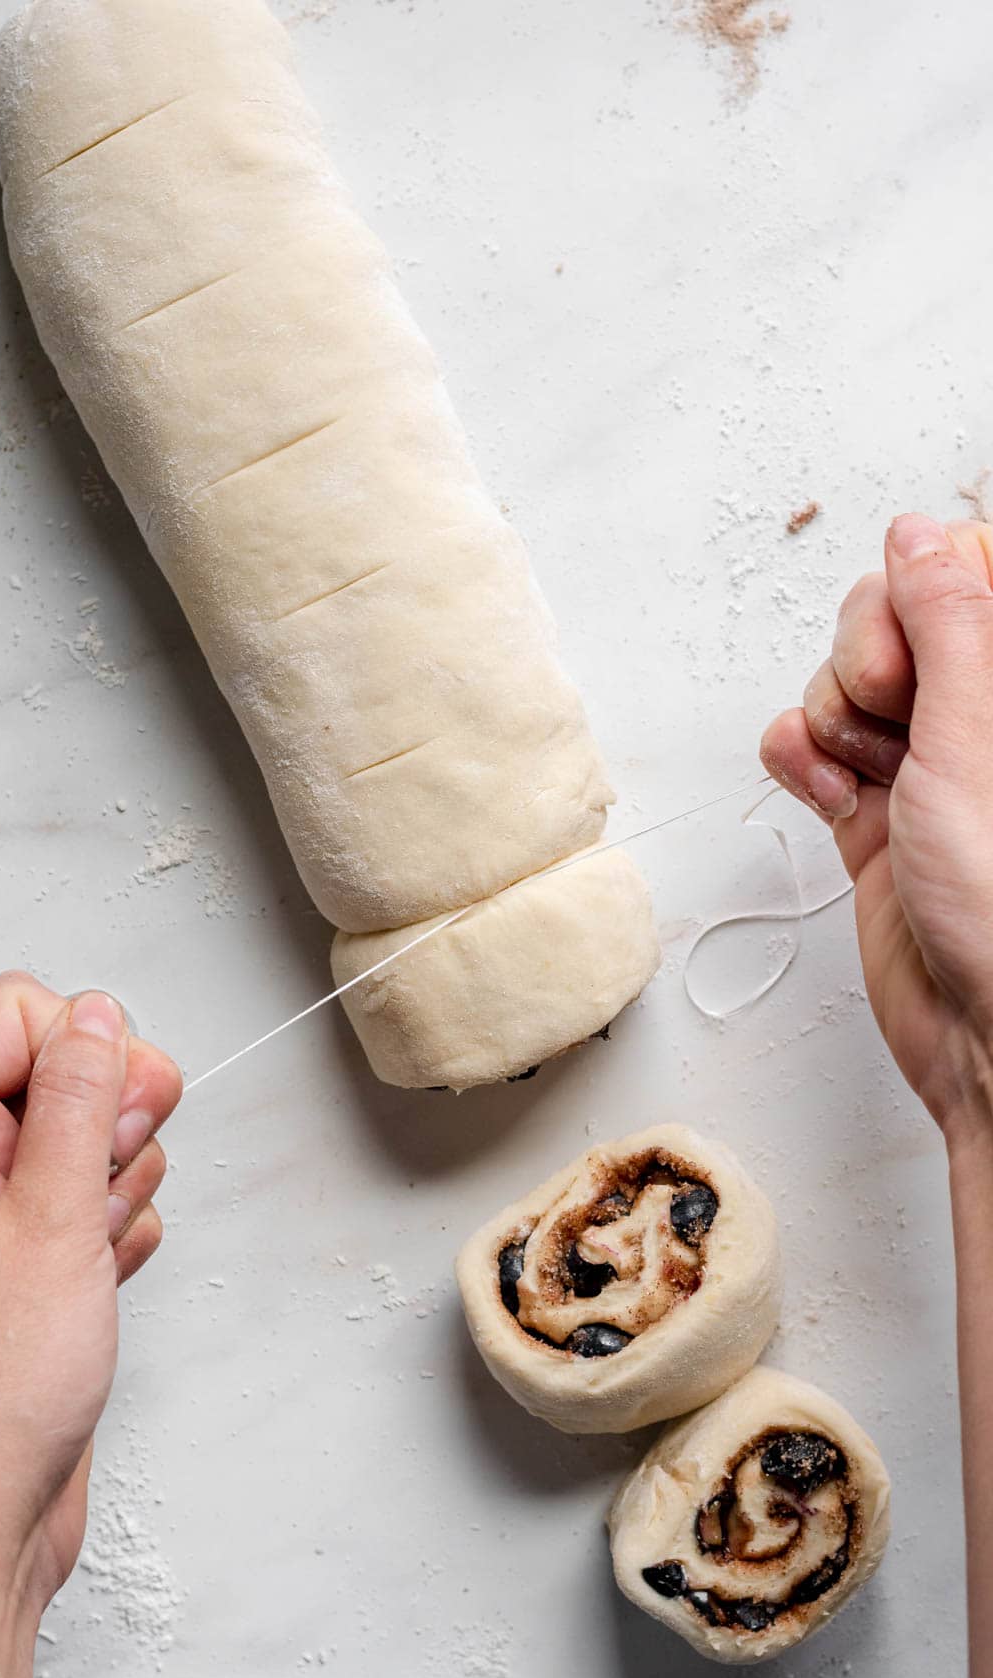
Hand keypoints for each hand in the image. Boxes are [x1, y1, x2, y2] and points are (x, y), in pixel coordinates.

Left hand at [0, 972, 182, 1611]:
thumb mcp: (51, 1219)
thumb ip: (78, 1100)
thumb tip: (97, 1017)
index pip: (17, 1015)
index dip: (85, 1045)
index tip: (116, 1107)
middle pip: (60, 1072)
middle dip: (112, 1120)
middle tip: (98, 1188)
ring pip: (87, 1141)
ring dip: (120, 1184)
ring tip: (91, 1251)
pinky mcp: (26, 1268)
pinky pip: (95, 1207)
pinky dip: (116, 1236)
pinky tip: (100, 1285)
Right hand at [761, 513, 992, 1133]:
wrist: (990, 1043)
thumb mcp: (976, 742)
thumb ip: (950, 622)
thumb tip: (919, 535)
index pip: (960, 568)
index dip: (920, 598)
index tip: (919, 660)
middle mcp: (978, 715)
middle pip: (888, 619)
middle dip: (868, 664)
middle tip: (897, 722)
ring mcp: (928, 762)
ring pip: (843, 682)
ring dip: (833, 723)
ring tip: (868, 776)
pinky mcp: (877, 812)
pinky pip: (811, 747)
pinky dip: (802, 762)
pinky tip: (829, 792)